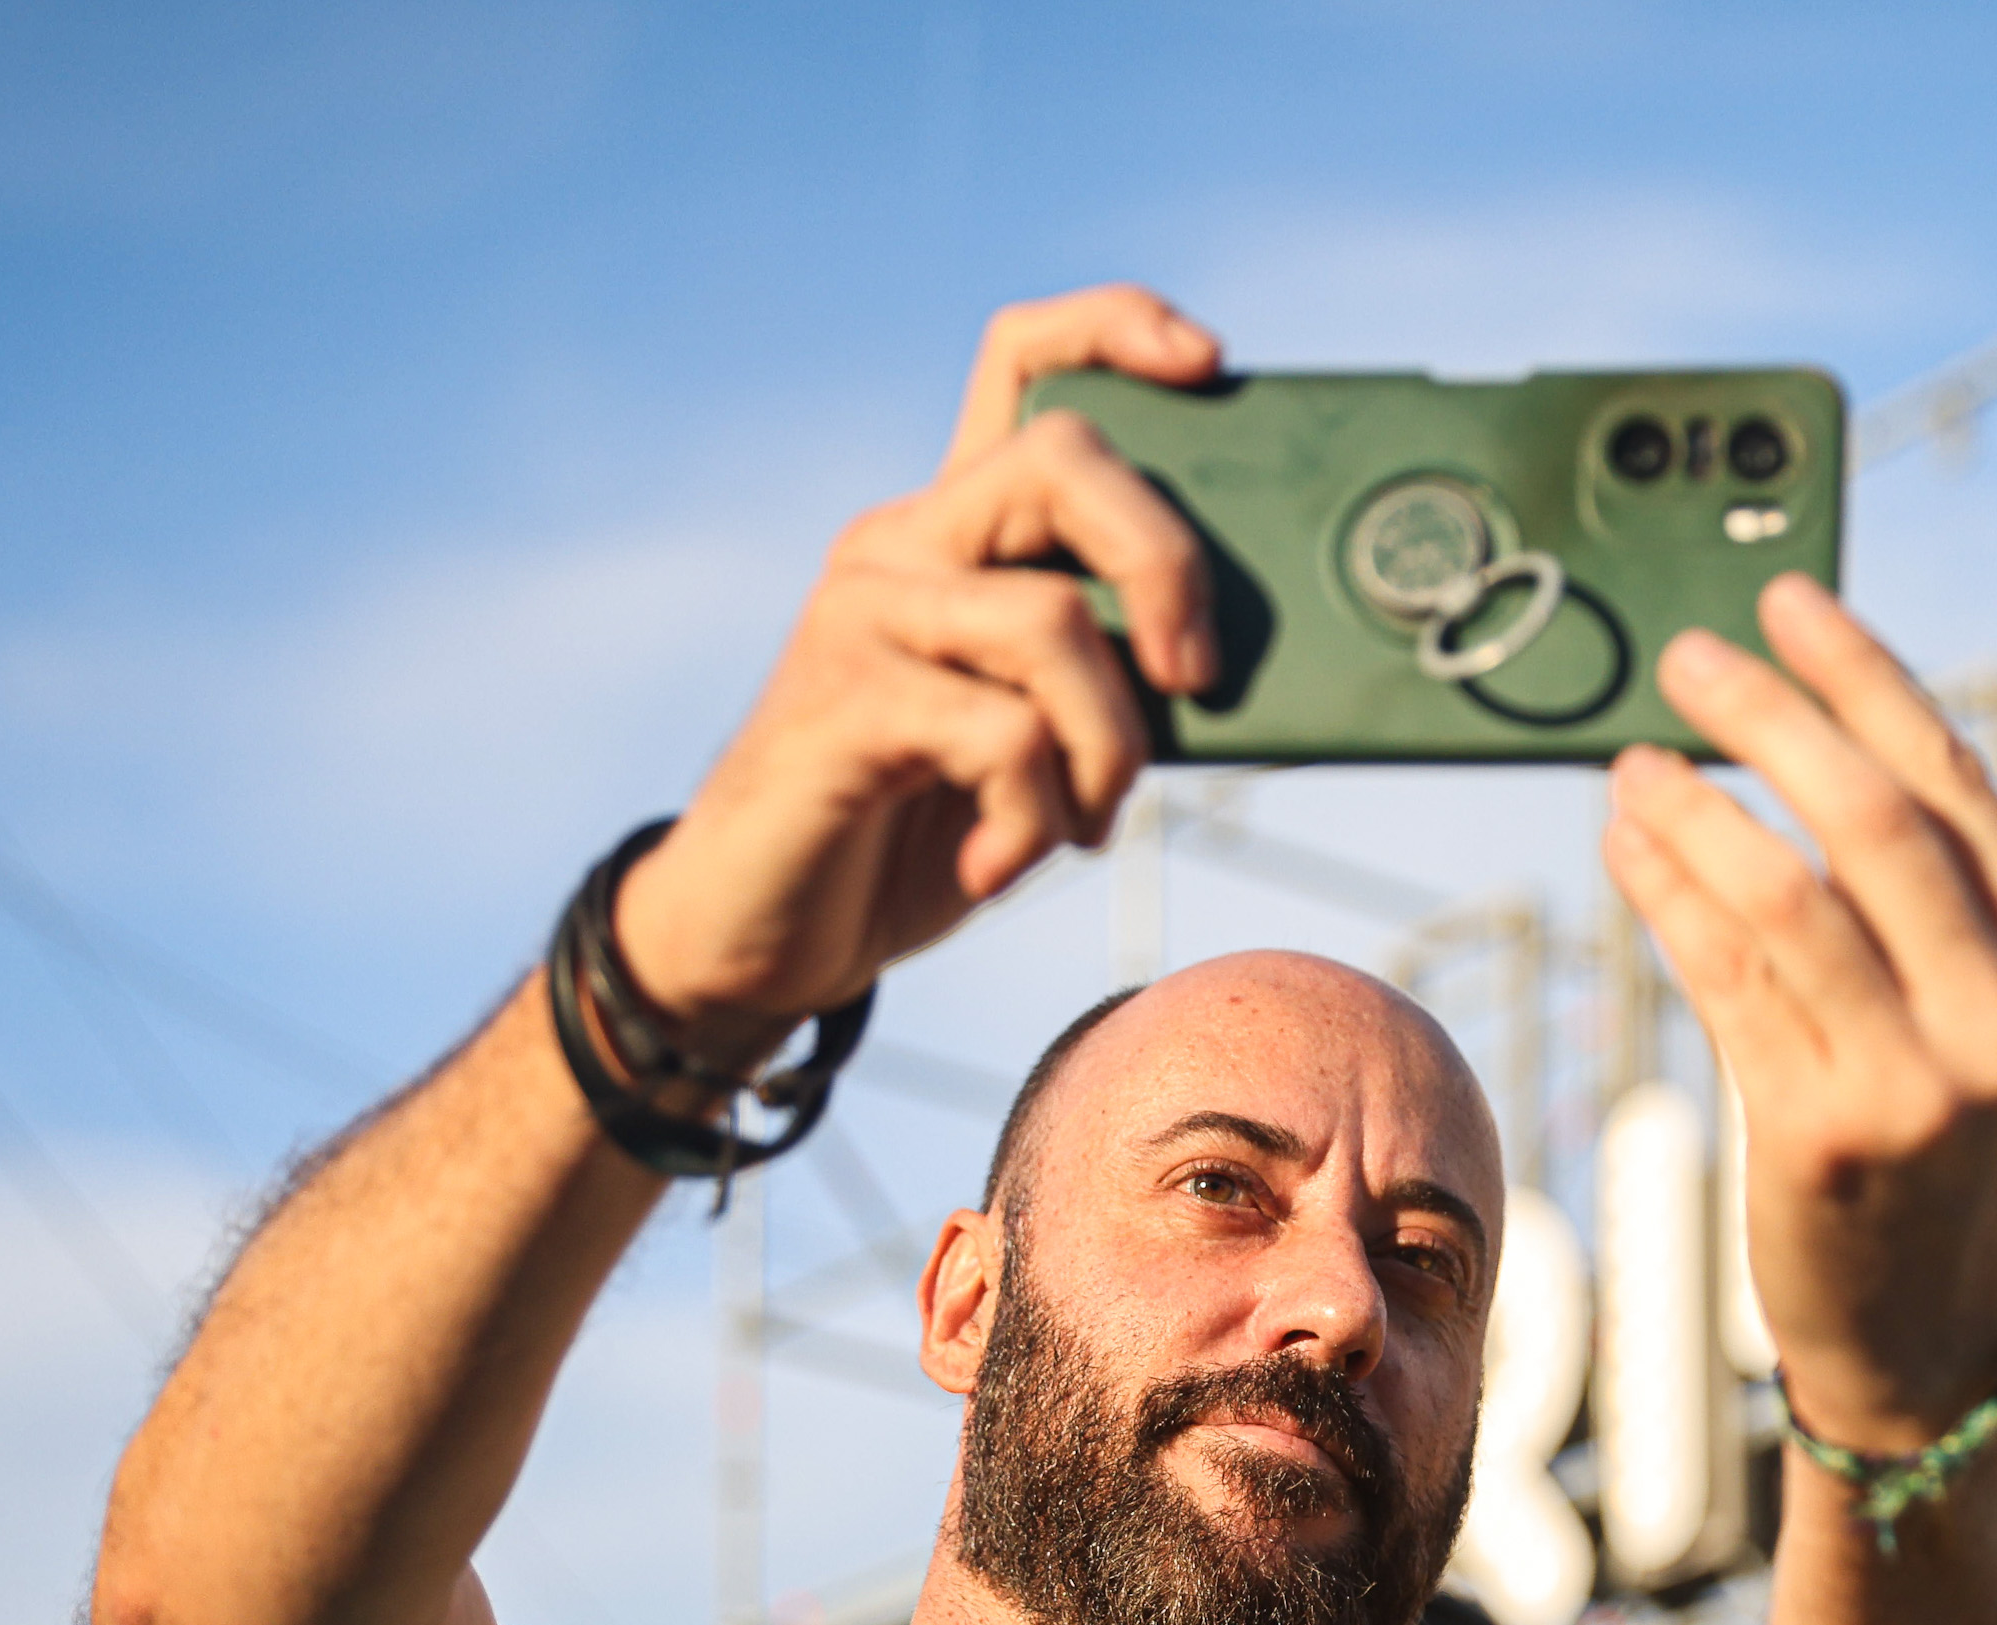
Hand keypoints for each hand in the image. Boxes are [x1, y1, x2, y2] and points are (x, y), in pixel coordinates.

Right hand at [610, 284, 1225, 1045]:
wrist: (765, 926)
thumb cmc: (924, 824)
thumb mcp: (1044, 735)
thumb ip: (1115, 676)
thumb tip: (1231, 673)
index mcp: (960, 531)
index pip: (1022, 358)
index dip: (1116, 328)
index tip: (1209, 364)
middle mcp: (905, 541)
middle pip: (1061, 457)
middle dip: (1167, 564)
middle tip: (1194, 682)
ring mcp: (865, 613)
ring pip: (1049, 618)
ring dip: (1112, 744)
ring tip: (1088, 819)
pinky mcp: (841, 703)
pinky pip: (1001, 734)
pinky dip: (1037, 815)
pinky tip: (1003, 862)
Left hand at [1605, 576, 1996, 1449]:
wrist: (1926, 1338)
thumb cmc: (1939, 1150)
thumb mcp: (1979, 1017)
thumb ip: (1930, 894)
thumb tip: (1807, 729)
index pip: (1955, 782)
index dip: (1861, 678)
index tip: (1784, 605)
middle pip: (1873, 819)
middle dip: (1771, 717)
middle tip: (1688, 660)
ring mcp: (1922, 1086)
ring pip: (1785, 894)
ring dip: (1695, 811)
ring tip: (1634, 767)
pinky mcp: (1824, 1137)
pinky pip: (1725, 979)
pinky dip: (1668, 895)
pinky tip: (1628, 848)